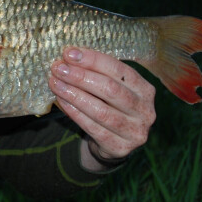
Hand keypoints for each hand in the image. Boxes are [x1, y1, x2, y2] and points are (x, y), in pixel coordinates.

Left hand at [48, 48, 155, 171]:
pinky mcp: (120, 148)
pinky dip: (74, 112)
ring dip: (75, 95)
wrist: (115, 142)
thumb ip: (98, 73)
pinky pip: (93, 128)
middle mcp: (145, 110)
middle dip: (81, 77)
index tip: (69, 53)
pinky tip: (61, 101)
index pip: (119, 70)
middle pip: (110, 90)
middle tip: (58, 68)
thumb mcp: (113, 88)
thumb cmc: (110, 106)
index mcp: (145, 89)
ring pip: (101, 111)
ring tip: (56, 83)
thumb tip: (70, 56)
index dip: (93, 60)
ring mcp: (135, 131)